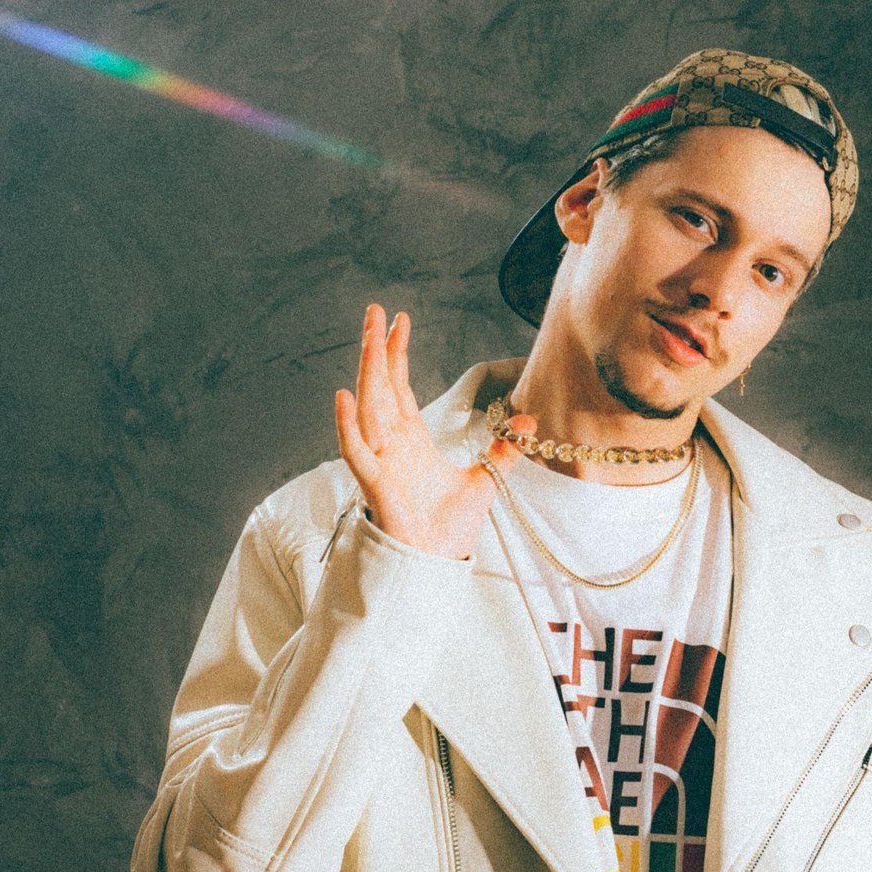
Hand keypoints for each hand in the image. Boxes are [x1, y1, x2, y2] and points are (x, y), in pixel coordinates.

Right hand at [334, 303, 532, 559]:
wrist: (440, 561)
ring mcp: (380, 462)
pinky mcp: (377, 485)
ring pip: (368, 408)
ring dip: (366, 373)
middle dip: (377, 348)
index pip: (398, 386)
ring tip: (369, 339)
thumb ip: (503, 451)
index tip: (399, 319)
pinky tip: (344, 396)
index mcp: (410, 439)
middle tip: (375, 310)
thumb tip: (527, 423)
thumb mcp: (485, 479)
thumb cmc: (449, 526)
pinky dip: (348, 426)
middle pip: (378, 386)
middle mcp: (390, 445)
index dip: (397, 353)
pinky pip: (356, 451)